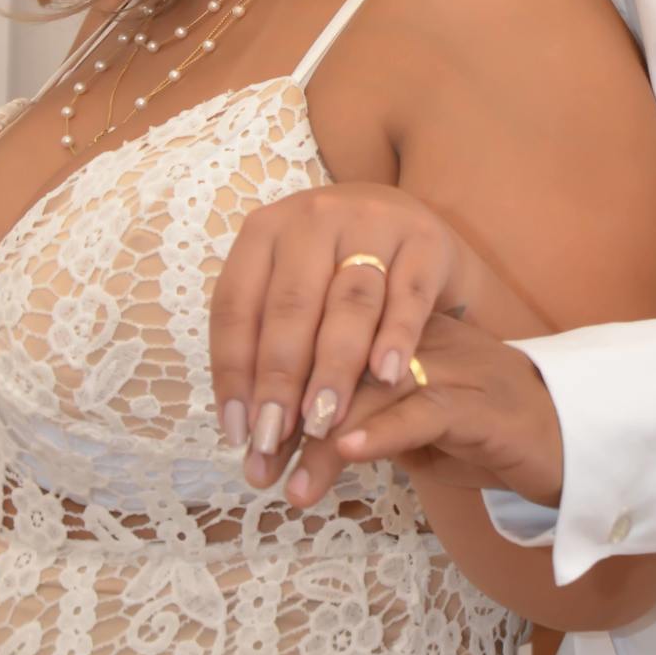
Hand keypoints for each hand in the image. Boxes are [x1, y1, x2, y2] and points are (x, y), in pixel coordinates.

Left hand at [208, 182, 463, 487]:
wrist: (407, 227)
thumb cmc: (335, 274)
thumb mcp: (290, 291)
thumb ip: (267, 348)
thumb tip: (246, 432)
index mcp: (266, 230)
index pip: (236, 304)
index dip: (232, 371)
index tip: (239, 432)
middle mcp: (314, 217)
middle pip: (291, 305)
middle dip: (280, 379)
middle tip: (276, 437)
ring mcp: (372, 222)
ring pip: (348, 301)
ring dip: (333, 367)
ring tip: (323, 421)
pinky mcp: (423, 238)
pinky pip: (408, 293)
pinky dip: (396, 336)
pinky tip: (386, 377)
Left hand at [282, 312, 564, 510]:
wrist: (570, 439)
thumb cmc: (484, 432)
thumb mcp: (412, 422)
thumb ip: (362, 415)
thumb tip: (294, 434)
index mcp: (406, 329)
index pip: (332, 341)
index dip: (286, 386)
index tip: (251, 437)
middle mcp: (427, 337)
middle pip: (344, 361)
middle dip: (294, 418)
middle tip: (257, 466)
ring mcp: (458, 367)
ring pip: (377, 388)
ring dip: (326, 438)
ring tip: (290, 480)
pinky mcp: (484, 405)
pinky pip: (426, 410)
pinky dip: (384, 432)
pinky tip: (350, 453)